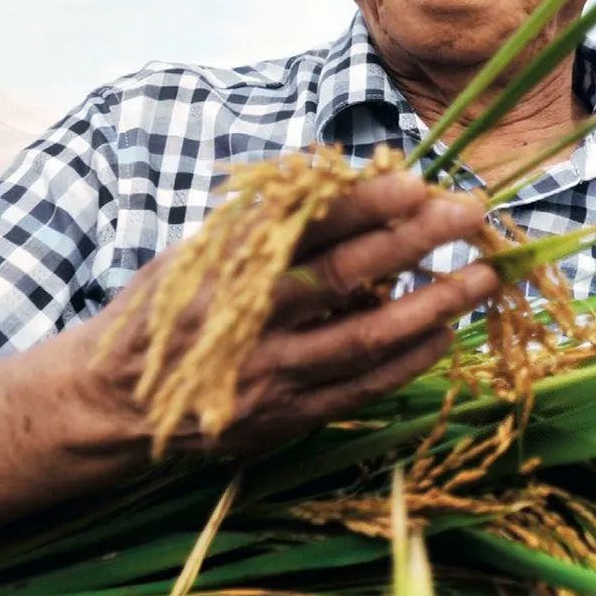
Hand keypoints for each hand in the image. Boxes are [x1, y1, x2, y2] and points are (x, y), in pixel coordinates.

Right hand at [78, 171, 497, 454]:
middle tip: (468, 212)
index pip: (305, 226)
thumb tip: (338, 178)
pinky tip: (446, 333)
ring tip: (482, 277)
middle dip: (412, 241)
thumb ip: (263, 223)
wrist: (113, 403)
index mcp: (224, 268)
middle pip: (343, 276)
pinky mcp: (286, 417)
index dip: (364, 202)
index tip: (417, 180)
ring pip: (365, 338)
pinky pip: (361, 388)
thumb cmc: (164, 310)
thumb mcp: (197, 253)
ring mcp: (270, 374)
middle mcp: (249, 321)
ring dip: (432, 305)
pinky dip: (409, 360)